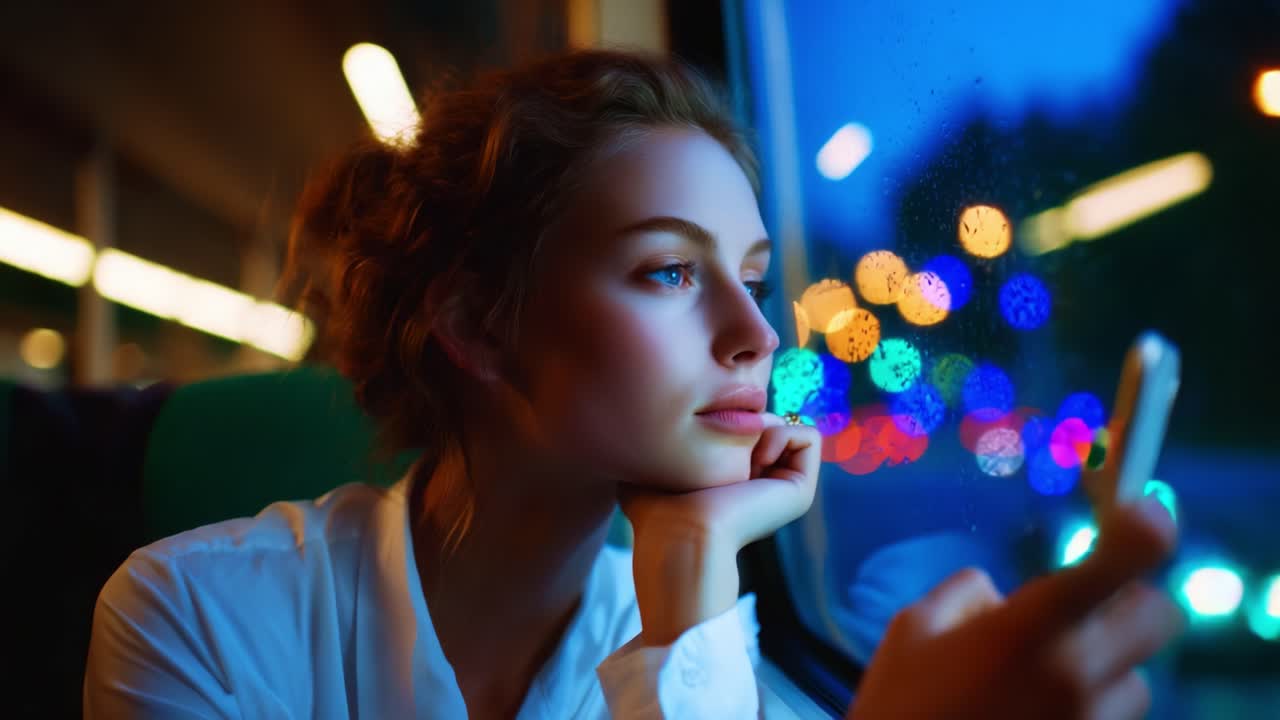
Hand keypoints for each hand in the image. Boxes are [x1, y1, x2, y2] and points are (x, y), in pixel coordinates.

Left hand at [619, 412, 820, 644]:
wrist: (682, 534)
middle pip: (768, 419)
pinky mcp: (801, 490)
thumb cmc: (657, 509)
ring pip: (790, 425)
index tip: (704, 444)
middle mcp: (762, 484)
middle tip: (725, 449)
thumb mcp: (657, 465)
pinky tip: (757, 457)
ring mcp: (784, 488)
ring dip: (766, 427)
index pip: (744, 424)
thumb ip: (664, 445)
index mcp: (734, 481)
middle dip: (747, 420)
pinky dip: (783, 434)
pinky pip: (810, 435)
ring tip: (743, 456)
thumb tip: (648, 427)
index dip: (727, 418)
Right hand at [847, 497, 1181, 719]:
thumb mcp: (914, 629)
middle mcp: (1078, 674)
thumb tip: (1000, 596)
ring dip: (1109, 670)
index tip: (1144, 510)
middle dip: (1130, 603)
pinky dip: (1089, 710)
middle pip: (1160, 618)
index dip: (1146, 529)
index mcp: (1030, 629)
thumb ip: (966, 596)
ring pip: (1140, 680)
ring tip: (1051, 681)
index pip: (1120, 563)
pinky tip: (1038, 712)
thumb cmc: (902, 703)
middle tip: (1087, 609)